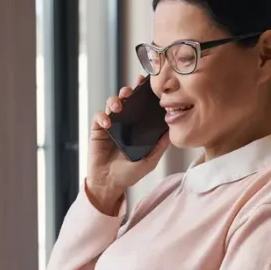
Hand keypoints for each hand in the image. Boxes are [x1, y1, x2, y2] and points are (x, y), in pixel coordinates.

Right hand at [88, 74, 171, 214]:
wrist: (109, 184)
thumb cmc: (128, 174)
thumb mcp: (149, 161)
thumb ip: (159, 146)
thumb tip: (172, 131)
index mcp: (138, 127)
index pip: (142, 106)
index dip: (145, 94)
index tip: (149, 85)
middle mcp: (126, 123)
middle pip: (127, 99)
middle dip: (129, 91)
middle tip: (132, 90)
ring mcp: (112, 125)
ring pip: (112, 104)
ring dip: (115, 100)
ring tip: (118, 107)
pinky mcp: (98, 130)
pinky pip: (99, 117)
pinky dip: (102, 117)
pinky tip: (108, 124)